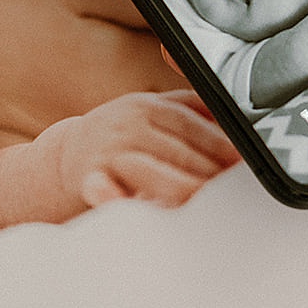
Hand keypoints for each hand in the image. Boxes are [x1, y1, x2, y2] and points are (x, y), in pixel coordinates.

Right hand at [41, 90, 239, 208]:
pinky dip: (117, 196)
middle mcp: (129, 125)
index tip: (241, 159)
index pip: (190, 124)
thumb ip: (188, 104)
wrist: (65, 156)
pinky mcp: (92, 179)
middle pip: (177, 150)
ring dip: (178, 185)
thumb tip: (231, 109)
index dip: (217, 142)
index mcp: (147, 106)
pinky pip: (107, 190)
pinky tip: (134, 203)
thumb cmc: (119, 135)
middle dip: (207, 170)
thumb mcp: (149, 108)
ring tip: (202, 199)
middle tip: (233, 189)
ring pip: (150, 170)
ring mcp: (110, 152)